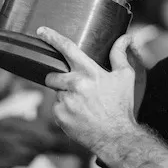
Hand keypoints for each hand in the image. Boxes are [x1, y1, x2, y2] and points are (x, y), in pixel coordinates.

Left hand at [40, 28, 146, 153]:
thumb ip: (120, 54)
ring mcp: (65, 102)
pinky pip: (56, 108)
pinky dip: (64, 110)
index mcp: (89, 72)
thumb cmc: (121, 105)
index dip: (53, 37)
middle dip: (59, 78)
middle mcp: (75, 85)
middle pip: (53, 75)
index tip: (42, 31)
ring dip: (65, 95)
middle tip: (76, 88)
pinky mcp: (59, 116)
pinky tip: (79, 115)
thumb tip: (125, 37)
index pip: (68, 49)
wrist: (115, 136)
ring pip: (56, 92)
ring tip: (83, 105)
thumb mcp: (125, 77)